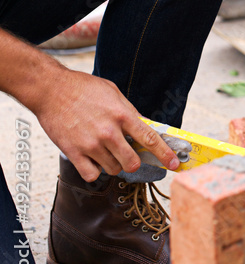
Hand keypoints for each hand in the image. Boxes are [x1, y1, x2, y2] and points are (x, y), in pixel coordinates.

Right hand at [32, 67, 180, 181]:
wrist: (52, 89)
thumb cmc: (83, 88)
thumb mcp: (113, 93)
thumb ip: (129, 111)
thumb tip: (144, 126)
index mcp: (121, 114)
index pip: (150, 139)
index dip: (164, 154)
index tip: (174, 164)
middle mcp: (109, 132)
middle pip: (131, 162)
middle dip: (133, 162)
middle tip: (127, 154)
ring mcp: (91, 144)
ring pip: (113, 170)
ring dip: (113, 164)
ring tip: (104, 149)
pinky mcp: (74, 153)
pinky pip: (92, 175)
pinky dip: (94, 170)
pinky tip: (91, 158)